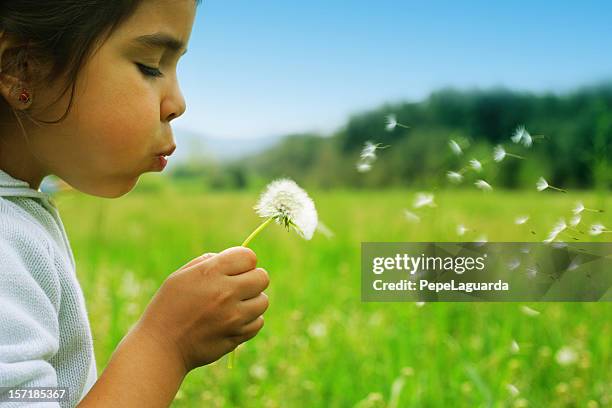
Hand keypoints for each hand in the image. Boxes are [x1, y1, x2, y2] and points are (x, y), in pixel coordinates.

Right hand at [136, 247, 269, 371]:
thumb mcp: (181, 276)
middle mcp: (226, 292)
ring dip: (252, 301)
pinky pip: (258, 322)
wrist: (161, 346)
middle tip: (238, 286)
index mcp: (211, 273)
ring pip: (263, 301)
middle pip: (262, 277)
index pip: (249, 257)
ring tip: (234, 305)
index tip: (235, 269)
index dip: (244, 261)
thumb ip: (209, 262)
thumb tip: (234, 260)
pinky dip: (250, 321)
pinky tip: (233, 321)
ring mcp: (234, 316)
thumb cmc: (168, 307)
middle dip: (253, 279)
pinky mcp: (237, 336)